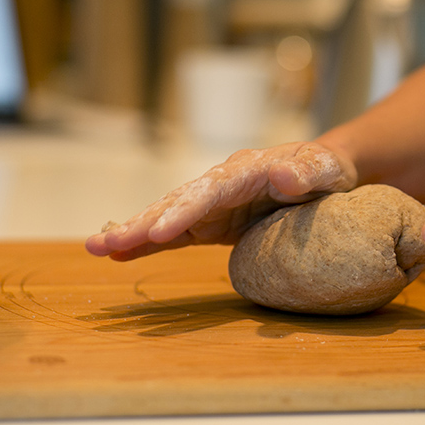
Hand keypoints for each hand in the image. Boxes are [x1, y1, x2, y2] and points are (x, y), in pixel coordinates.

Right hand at [85, 142, 356, 260]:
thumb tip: (284, 174)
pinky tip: (119, 255)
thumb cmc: (326, 171)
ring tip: (97, 248)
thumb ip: (308, 171)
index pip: (209, 190)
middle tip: (104, 242)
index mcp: (245, 170)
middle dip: (140, 222)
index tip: (157, 232)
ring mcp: (212, 203)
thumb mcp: (326, 170)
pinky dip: (147, 243)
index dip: (182, 210)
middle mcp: (220, 183)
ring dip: (132, 232)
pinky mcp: (210, 221)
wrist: (323, 176)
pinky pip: (174, 233)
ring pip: (166, 215)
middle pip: (175, 201)